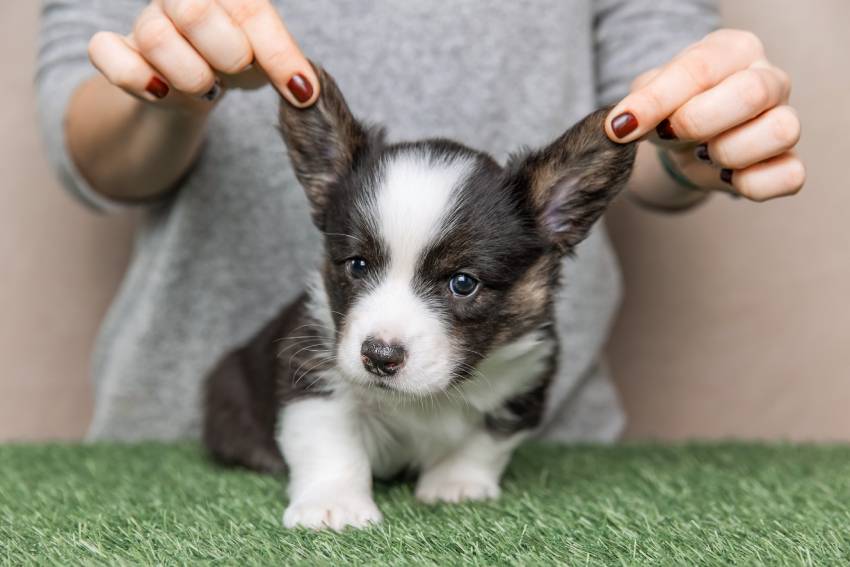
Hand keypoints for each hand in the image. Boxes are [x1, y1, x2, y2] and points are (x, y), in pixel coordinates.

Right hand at [88, 0, 317, 111]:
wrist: (203, 83)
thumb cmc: (239, 61)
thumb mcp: (269, 59)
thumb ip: (285, 64)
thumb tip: (305, 94)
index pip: (250, 9)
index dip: (277, 53)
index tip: (301, 92)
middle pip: (195, 11)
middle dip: (228, 54)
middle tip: (236, 71)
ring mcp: (146, 20)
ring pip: (155, 36)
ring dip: (191, 75)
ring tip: (207, 85)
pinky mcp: (115, 48)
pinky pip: (105, 51)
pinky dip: (135, 77)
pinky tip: (161, 91)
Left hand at [606, 29, 804, 201]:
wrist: (683, 144)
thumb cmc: (671, 110)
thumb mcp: (646, 97)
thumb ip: (638, 103)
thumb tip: (621, 126)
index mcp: (734, 50)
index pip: (700, 68)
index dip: (658, 102)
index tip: (622, 127)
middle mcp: (770, 79)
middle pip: (751, 94)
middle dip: (697, 123)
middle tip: (672, 133)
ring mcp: (787, 119)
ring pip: (780, 132)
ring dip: (727, 153)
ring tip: (703, 152)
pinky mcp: (791, 162)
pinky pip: (789, 175)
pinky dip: (752, 183)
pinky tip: (726, 175)